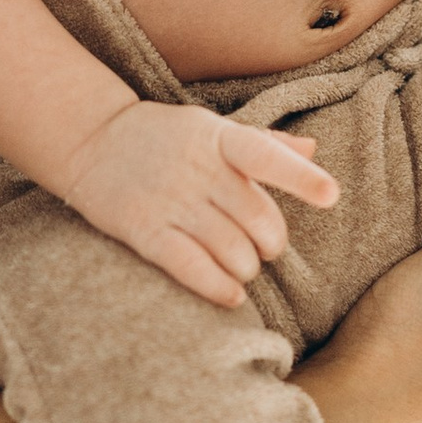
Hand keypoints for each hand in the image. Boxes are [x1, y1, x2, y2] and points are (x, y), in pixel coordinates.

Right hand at [59, 102, 337, 307]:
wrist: (90, 139)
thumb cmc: (164, 136)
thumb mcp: (210, 127)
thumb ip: (263, 142)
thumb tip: (314, 149)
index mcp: (217, 138)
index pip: (265, 155)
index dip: (299, 178)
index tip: (331, 195)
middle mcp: (197, 168)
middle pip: (256, 218)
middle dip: (270, 243)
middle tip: (263, 248)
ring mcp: (170, 200)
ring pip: (231, 249)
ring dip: (246, 268)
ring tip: (242, 268)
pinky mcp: (144, 230)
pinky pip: (191, 267)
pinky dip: (218, 287)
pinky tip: (231, 295)